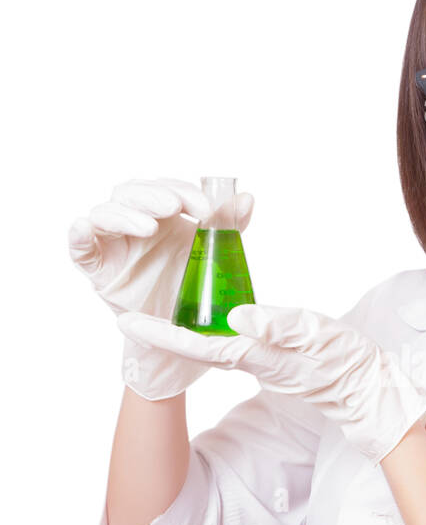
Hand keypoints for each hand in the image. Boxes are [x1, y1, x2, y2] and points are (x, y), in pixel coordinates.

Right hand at [68, 178, 253, 399]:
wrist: (179, 335)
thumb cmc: (189, 286)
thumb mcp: (212, 254)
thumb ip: (227, 226)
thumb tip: (247, 198)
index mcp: (160, 214)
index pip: (164, 189)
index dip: (183, 192)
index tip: (206, 209)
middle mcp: (133, 223)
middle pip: (130, 193)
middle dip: (152, 196)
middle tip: (173, 207)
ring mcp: (112, 244)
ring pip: (105, 213)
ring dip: (125, 214)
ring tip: (149, 228)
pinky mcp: (96, 268)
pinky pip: (79, 248)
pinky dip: (78, 235)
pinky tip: (84, 228)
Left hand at [116, 302, 425, 464]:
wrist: (370, 393)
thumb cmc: (349, 363)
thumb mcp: (318, 335)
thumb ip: (279, 326)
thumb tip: (236, 316)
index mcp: (258, 356)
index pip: (200, 344)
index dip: (163, 335)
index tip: (128, 324)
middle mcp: (252, 361)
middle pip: (196, 346)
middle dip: (162, 333)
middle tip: (129, 315)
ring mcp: (261, 363)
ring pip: (210, 344)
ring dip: (182, 331)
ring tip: (155, 314)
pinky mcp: (271, 360)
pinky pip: (230, 344)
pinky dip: (210, 331)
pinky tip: (205, 318)